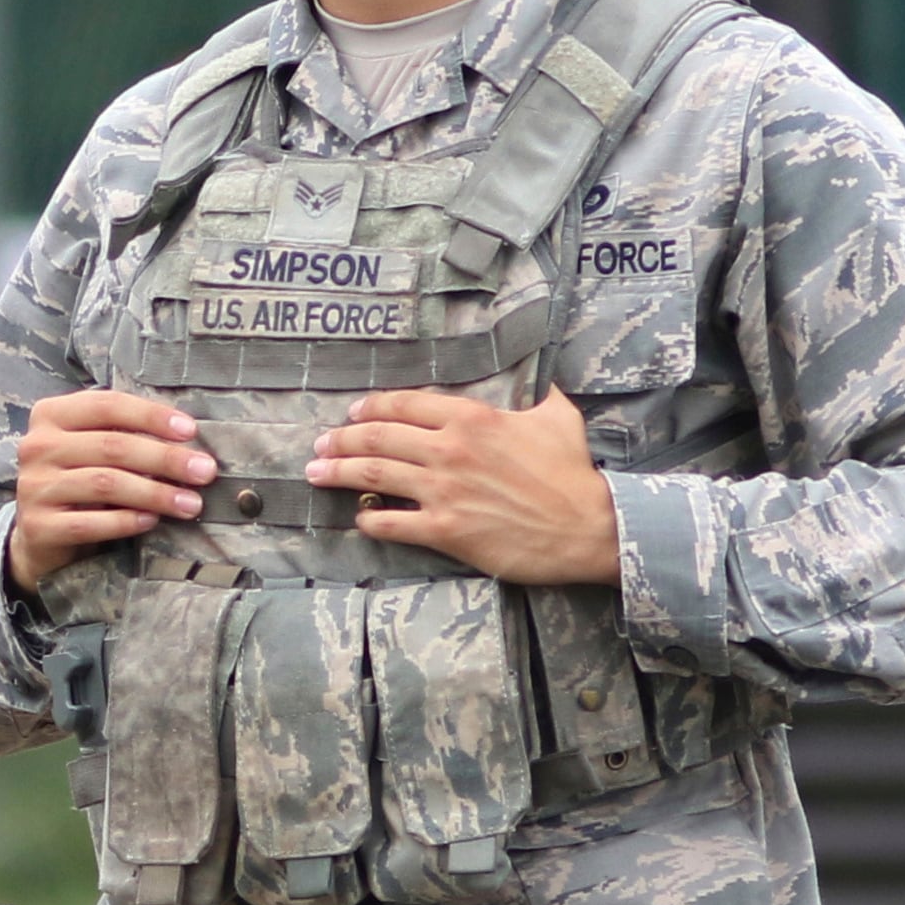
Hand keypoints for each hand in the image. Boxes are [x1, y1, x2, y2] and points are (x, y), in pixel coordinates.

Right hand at [7, 388, 216, 596]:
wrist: (39, 535)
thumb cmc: (79, 481)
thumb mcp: (92, 447)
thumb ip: (123, 434)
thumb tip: (189, 440)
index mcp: (50, 414)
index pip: (107, 405)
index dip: (152, 416)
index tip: (191, 431)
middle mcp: (36, 446)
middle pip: (111, 446)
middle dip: (165, 458)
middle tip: (204, 471)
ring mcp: (33, 487)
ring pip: (105, 484)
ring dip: (156, 493)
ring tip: (191, 503)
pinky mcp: (38, 526)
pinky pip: (90, 523)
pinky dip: (127, 521)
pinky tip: (153, 521)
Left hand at [309, 389, 621, 585]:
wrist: (588, 526)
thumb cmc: (573, 471)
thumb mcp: (557, 415)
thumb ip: (536, 392)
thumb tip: (536, 374)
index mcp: (471, 418)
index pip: (404, 404)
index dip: (371, 408)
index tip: (352, 413)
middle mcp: (449, 450)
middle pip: (377, 438)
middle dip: (340, 439)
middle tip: (320, 443)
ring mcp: (443, 491)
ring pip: (372, 476)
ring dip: (336, 472)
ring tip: (315, 472)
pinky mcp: (446, 530)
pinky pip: (391, 523)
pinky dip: (369, 519)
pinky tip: (360, 518)